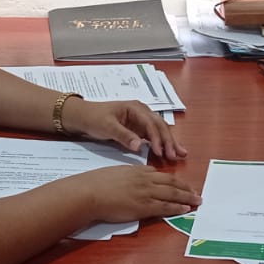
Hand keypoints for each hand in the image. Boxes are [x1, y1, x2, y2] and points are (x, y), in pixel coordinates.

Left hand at [60, 98, 187, 160]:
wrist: (82, 117)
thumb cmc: (94, 118)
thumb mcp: (107, 126)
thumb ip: (124, 135)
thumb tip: (139, 146)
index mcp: (135, 108)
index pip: (151, 123)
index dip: (157, 138)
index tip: (161, 151)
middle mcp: (141, 112)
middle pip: (160, 126)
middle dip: (169, 141)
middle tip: (175, 155)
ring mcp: (141, 120)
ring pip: (159, 131)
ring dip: (170, 142)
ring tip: (180, 154)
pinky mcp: (138, 129)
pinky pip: (153, 136)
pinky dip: (162, 144)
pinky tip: (170, 152)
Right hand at [65, 165, 200, 222]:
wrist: (90, 193)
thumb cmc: (96, 184)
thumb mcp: (115, 173)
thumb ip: (127, 176)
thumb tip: (131, 180)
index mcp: (137, 170)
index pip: (160, 174)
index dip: (173, 180)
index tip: (180, 183)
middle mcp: (145, 179)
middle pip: (171, 182)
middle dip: (185, 187)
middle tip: (195, 192)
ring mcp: (146, 192)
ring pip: (172, 193)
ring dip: (187, 197)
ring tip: (197, 200)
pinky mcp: (144, 206)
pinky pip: (165, 206)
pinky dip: (177, 207)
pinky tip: (185, 209)